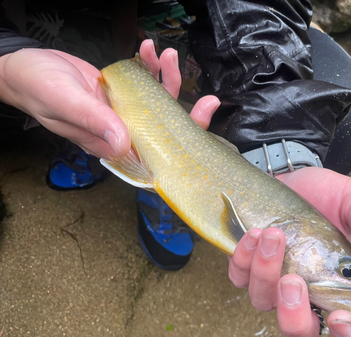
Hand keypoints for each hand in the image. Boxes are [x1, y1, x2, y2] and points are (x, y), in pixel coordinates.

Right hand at [0, 40, 218, 157]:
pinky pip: (143, 84)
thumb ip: (94, 122)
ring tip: (167, 56)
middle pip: (163, 129)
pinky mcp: (120, 93)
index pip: (153, 152)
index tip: (201, 125)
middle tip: (209, 100)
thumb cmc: (37, 87)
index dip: (180, 143)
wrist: (24, 67)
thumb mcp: (65, 102)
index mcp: (110, 144)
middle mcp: (121, 131)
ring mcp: (122, 112)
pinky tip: (150, 52)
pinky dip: (150, 67)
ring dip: (168, 80)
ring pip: (157, 103)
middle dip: (188, 114)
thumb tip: (123, 144)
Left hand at [228, 167, 350, 336]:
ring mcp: (275, 284)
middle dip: (293, 319)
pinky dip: (245, 258)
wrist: (294, 174)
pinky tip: (256, 233)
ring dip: (266, 272)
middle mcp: (308, 295)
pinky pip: (239, 278)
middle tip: (295, 281)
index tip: (341, 315)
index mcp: (344, 289)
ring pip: (263, 303)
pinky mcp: (248, 267)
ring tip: (275, 235)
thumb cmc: (328, 194)